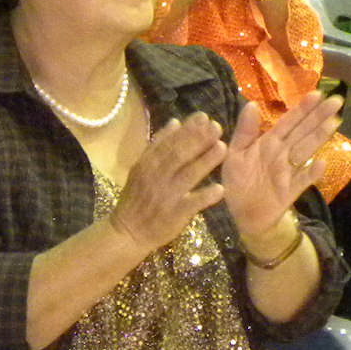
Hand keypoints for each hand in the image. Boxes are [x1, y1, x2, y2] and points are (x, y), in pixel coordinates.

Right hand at [108, 112, 228, 254]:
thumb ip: (157, 145)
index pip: (168, 142)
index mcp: (147, 164)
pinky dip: (204, 197)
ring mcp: (165, 196)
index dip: (187, 129)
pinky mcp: (174, 216)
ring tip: (222, 148)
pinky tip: (220, 189)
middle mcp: (155, 177)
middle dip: (198, 139)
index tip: (204, 117)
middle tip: (217, 127)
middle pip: (178, 155)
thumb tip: (175, 121)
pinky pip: (191, 204)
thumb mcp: (141, 168)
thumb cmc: (137, 198)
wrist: (128, 232)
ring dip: (205, 162)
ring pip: (187, 176)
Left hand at [220, 94, 340, 238]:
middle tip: (337, 100)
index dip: (302, 108)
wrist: (241, 214)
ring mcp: (289, 171)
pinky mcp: (291, 190)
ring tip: (335, 121)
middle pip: (303, 131)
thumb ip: (245, 131)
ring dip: (319, 136)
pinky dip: (312, 172)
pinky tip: (322, 162)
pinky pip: (302, 180)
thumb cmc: (238, 181)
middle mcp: (283, 153)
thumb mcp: (235, 153)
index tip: (317, 94)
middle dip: (319, 116)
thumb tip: (251, 103)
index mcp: (269, 142)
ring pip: (306, 150)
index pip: (288, 121)